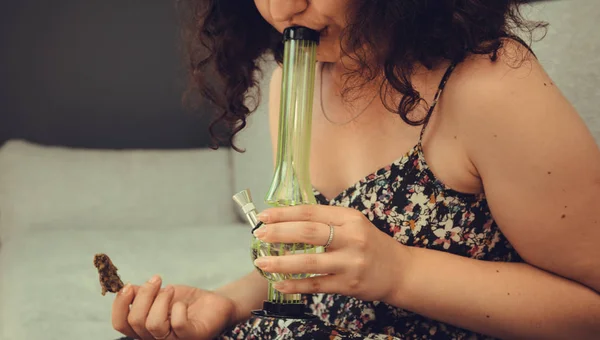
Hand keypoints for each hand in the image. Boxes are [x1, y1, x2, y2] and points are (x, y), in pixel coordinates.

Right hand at [112, 275, 235, 339]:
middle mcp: (156, 338)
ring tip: (172, 289)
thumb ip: (141, 294)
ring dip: (161, 299)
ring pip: (153, 325)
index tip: (129, 285)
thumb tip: (125, 288)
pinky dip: (179, 308)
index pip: (120, 324)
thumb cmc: (186, 301)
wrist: (214, 303)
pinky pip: (178, 325)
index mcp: (144, 329)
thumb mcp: (160, 294)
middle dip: (144, 294)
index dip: (119, 304)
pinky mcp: (192, 336)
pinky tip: (183, 303)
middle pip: (135, 321)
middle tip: (157, 280)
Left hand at [253, 205, 410, 302]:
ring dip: (281, 263)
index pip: (310, 212)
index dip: (284, 213)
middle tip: (259, 235)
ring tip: (261, 263)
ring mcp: (350, 263)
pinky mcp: (349, 285)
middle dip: (279, 233)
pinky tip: (279, 284)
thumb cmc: (370, 244)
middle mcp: (351, 238)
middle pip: (308, 233)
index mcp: (349, 218)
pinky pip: (316, 285)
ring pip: (310, 262)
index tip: (263, 216)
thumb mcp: (353, 224)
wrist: (400, 271)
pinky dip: (295, 285)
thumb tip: (286, 220)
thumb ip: (326, 221)